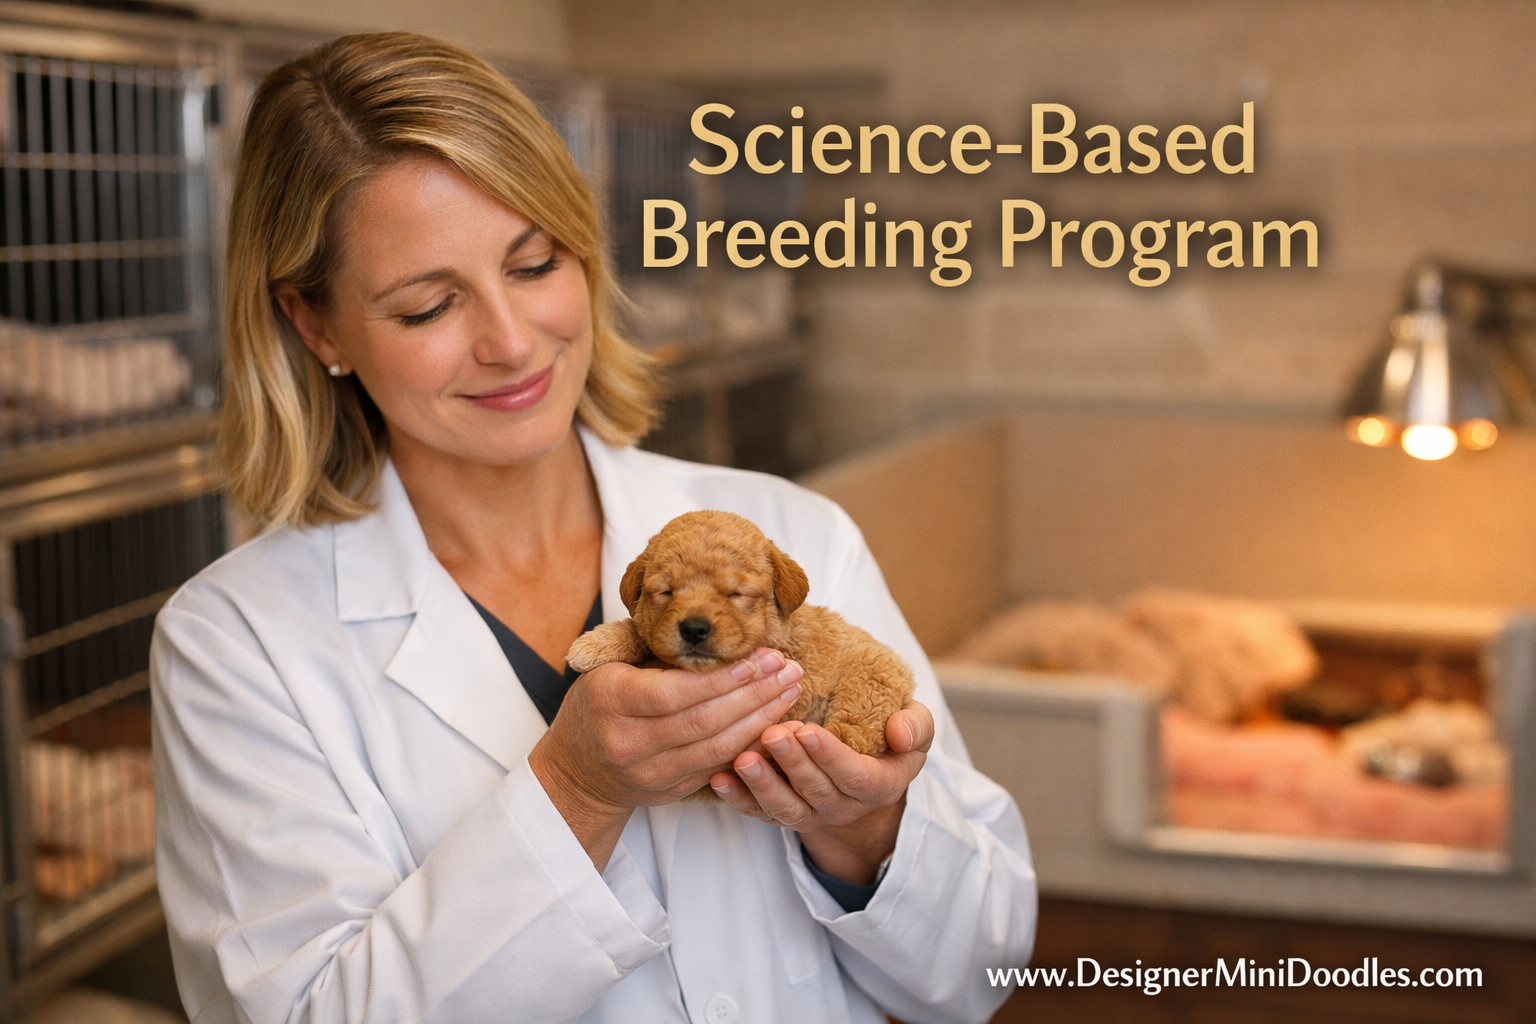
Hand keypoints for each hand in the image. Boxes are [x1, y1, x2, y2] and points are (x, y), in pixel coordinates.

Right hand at [529, 648, 802, 870]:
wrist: (577, 771)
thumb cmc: (597, 706)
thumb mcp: (610, 668)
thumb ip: (657, 656)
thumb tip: (720, 637)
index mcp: (610, 700)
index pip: (674, 692)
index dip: (724, 678)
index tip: (763, 657)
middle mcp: (628, 742)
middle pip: (704, 721)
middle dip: (755, 694)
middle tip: (789, 668)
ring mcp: (650, 773)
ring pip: (717, 748)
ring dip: (762, 718)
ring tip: (790, 690)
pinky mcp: (669, 792)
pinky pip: (718, 767)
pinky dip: (750, 744)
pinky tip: (775, 721)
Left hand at [710, 701, 934, 884]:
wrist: (867, 769)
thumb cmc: (890, 740)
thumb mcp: (916, 729)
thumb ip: (915, 728)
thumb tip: (899, 735)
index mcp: (878, 785)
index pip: (854, 776)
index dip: (830, 756)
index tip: (807, 729)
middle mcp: (843, 807)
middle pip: (815, 790)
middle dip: (792, 763)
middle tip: (772, 733)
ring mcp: (811, 815)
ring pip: (785, 808)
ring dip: (762, 785)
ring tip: (743, 760)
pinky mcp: (784, 814)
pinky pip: (760, 813)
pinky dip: (738, 799)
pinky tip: (719, 779)